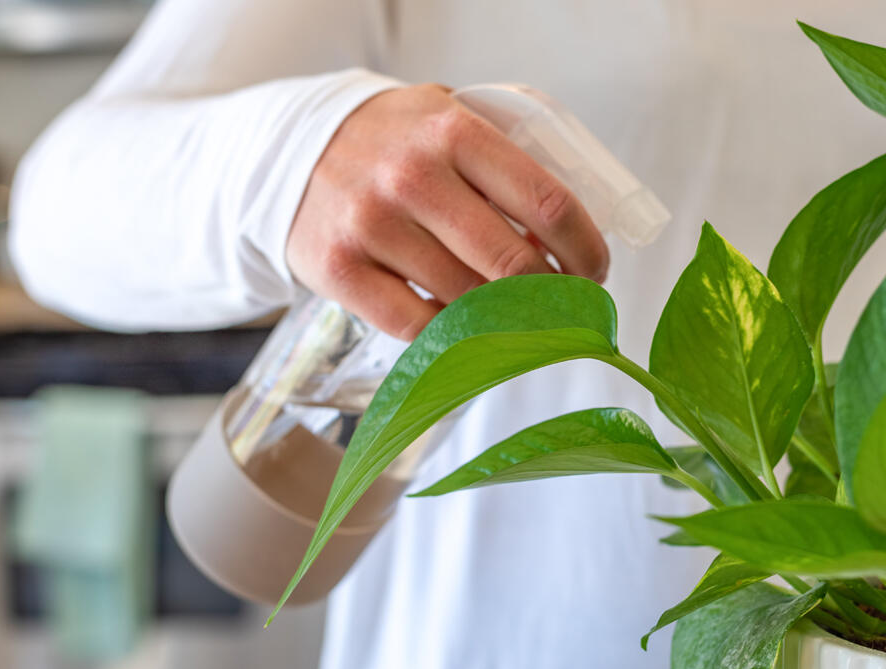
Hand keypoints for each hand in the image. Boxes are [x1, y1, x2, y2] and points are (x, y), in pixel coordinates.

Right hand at [286, 83, 607, 340]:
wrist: (289, 151)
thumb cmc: (393, 141)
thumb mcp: (448, 115)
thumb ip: (508, 151)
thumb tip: (577, 223)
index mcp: (453, 131)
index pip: (548, 203)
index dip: (586, 249)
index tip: (596, 270)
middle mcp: (412, 177)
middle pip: (515, 265)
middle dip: (558, 296)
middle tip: (569, 306)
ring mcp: (371, 226)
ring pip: (470, 302)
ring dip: (510, 321)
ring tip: (524, 318)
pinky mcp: (339, 271)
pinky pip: (419, 327)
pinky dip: (454, 335)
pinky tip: (469, 325)